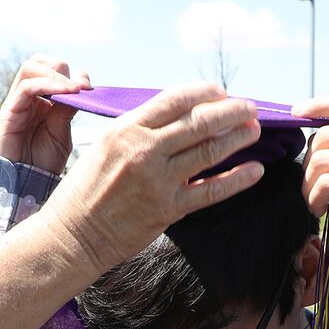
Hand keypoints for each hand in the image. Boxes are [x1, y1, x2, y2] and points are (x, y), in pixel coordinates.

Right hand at [0, 56, 91, 173]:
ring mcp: (17, 103)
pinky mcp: (8, 112)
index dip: (76, 75)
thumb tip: (80, 89)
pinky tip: (63, 94)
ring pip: (30, 68)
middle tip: (79, 87)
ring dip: (56, 75)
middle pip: (40, 62)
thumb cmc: (42, 164)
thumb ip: (67, 111)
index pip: (55, 71)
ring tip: (73, 90)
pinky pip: (25, 88)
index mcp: (43, 101)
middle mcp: (28, 98)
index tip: (91, 90)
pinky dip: (46, 85)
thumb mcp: (62, 134)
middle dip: (62, 68)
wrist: (25, 186)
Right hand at [40, 83, 263, 274]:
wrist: (74, 236)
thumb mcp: (105, 146)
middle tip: (250, 108)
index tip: (221, 93)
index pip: (175, 99)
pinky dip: (237, 179)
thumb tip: (176, 117)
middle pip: (199, 122)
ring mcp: (157, 180)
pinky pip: (211, 189)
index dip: (205, 93)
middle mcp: (143, 150)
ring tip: (255, 130)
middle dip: (231, 112)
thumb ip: (138, 130)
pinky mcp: (168, 209)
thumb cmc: (86, 191)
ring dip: (238, 138)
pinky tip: (255, 170)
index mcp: (126, 129)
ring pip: (209, 151)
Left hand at [293, 94, 328, 219]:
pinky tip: (320, 209)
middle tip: (309, 185)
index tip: (296, 113)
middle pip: (324, 136)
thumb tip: (314, 138)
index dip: (319, 104)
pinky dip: (315, 198)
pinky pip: (326, 184)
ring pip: (320, 161)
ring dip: (308, 186)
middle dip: (307, 163)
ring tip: (315, 201)